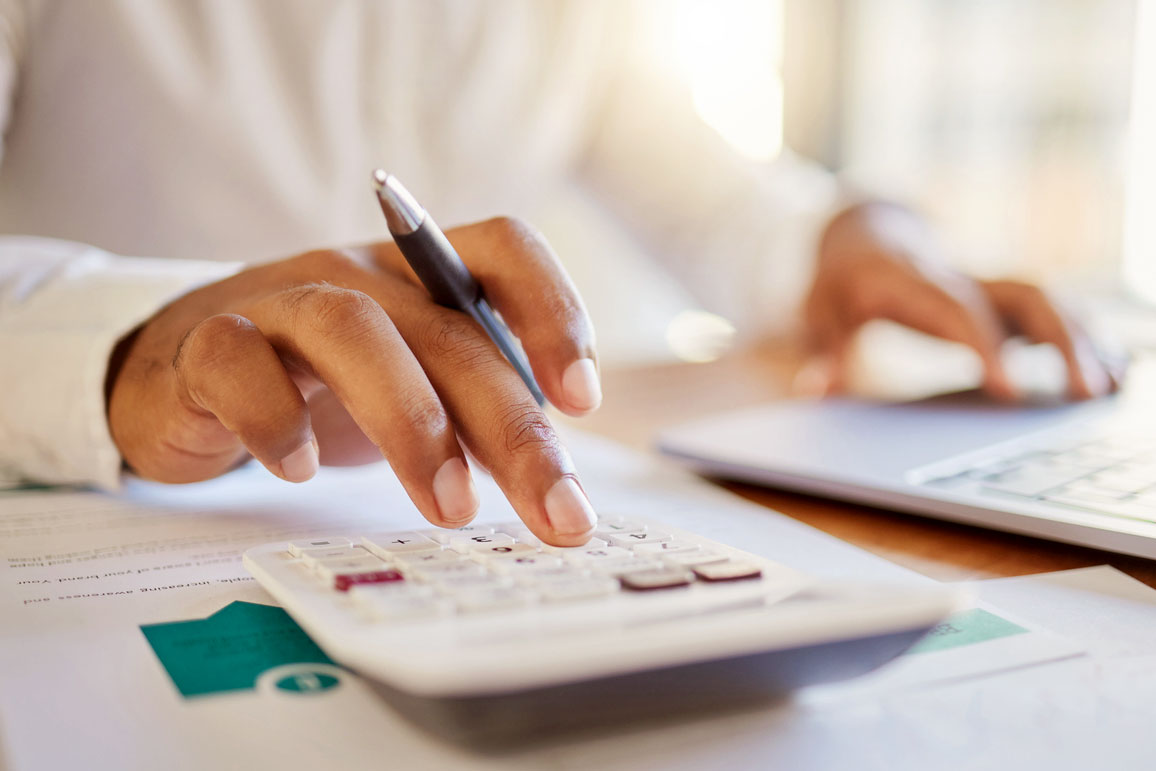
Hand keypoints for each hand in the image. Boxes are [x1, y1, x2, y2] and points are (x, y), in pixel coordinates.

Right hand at [106, 218, 602, 545]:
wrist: (184, 372)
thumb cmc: (321, 385)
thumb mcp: (414, 390)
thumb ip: (477, 418)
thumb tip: (556, 486)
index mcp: (422, 275)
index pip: (503, 249)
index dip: (553, 310)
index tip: (582, 401)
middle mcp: (359, 274)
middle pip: (448, 330)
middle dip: (512, 426)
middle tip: (555, 511)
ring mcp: (280, 299)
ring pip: (353, 330)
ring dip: (411, 422)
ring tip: (451, 507)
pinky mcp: (206, 343)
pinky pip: (238, 362)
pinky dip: (276, 418)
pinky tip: (300, 469)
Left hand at [802, 203, 1120, 400]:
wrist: (862, 235)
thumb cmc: (839, 282)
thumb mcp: (818, 313)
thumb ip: (824, 350)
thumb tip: (814, 391)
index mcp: (913, 280)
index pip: (959, 309)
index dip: (987, 345)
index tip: (1010, 391)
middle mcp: (960, 276)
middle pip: (1023, 295)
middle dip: (1061, 341)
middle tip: (1087, 395)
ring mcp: (985, 282)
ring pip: (1047, 300)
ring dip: (1084, 340)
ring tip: (1113, 388)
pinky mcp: (999, 296)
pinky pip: (1050, 309)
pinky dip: (1083, 336)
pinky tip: (1113, 371)